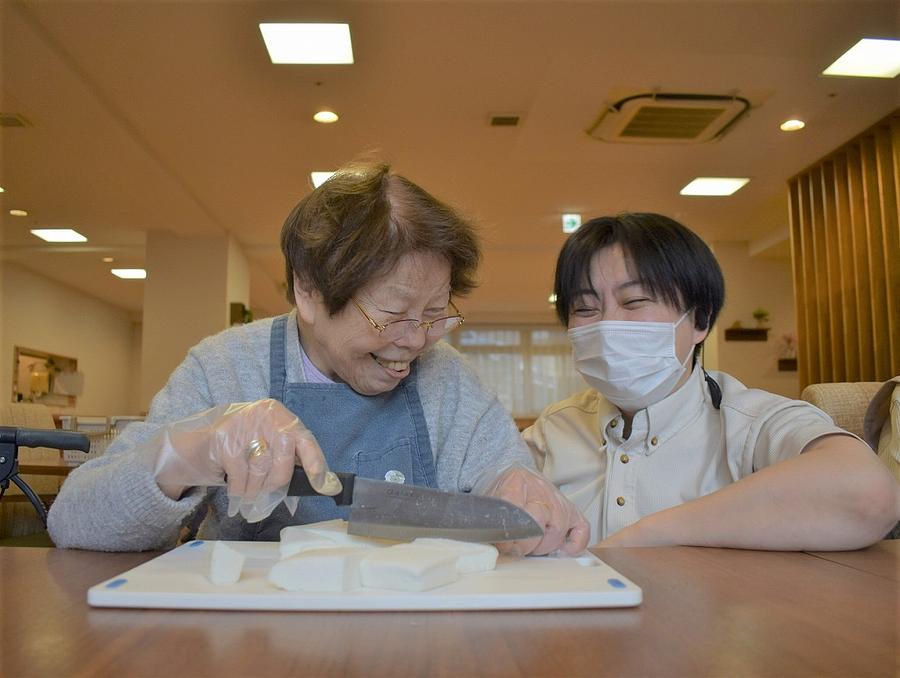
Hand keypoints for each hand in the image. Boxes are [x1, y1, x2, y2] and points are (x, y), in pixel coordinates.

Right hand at [147, 399, 339, 520]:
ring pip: (261, 469)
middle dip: (277, 484)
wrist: (196, 445)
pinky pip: (240, 476)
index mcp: (280, 415)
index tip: (323, 484)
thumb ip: (288, 461)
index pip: (304, 437)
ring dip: (256, 492)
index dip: (315, 461)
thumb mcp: (265, 447)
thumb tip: (318, 487)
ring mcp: (243, 424)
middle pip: (283, 457)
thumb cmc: (240, 449)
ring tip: (251, 501)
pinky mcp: (225, 440)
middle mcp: (264, 414)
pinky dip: (240, 491)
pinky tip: (237, 495)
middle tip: (269, 500)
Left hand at [483, 465, 590, 555]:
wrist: (515, 476)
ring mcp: (559, 500)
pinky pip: (581, 529)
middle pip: (537, 523)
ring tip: (531, 548)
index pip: (516, 512)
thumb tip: (492, 544)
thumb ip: (492, 519)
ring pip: (557, 530)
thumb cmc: (504, 491)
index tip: (502, 546)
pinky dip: (574, 544)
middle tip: (514, 550)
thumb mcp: (491, 499)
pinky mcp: (572, 511)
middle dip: (524, 544)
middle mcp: (541, 490)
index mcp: (517, 482)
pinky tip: (561, 550)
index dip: (508, 535)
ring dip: (543, 546)